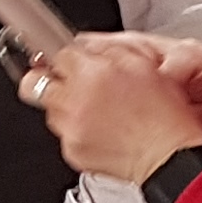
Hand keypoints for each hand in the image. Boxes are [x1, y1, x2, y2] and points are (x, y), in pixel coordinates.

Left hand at [33, 37, 201, 182]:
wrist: (168, 156)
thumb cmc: (164, 114)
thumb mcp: (143, 64)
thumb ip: (106, 49)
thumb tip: (83, 46)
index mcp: (91, 72)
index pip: (56, 55)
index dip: (65, 58)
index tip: (66, 62)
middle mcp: (73, 99)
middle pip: (34, 82)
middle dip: (46, 79)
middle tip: (62, 82)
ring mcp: (70, 127)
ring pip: (49, 110)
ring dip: (64, 106)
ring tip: (93, 110)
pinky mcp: (72, 150)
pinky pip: (63, 135)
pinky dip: (77, 131)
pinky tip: (101, 130)